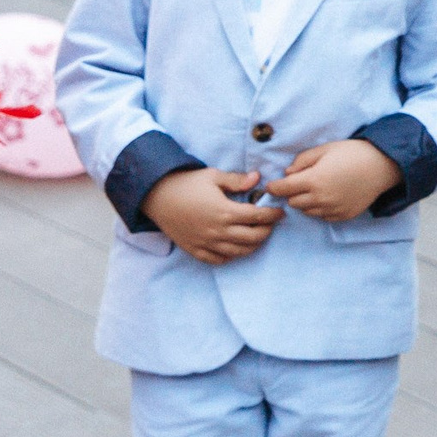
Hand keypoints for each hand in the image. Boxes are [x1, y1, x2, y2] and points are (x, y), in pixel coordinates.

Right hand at [141, 167, 282, 264]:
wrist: (156, 196)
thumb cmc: (186, 183)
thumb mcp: (213, 176)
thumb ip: (237, 180)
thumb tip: (258, 178)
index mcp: (224, 211)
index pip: (258, 217)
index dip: (273, 215)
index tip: (280, 212)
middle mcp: (217, 231)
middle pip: (253, 238)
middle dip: (266, 231)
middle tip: (270, 223)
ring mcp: (206, 243)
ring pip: (239, 251)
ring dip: (252, 244)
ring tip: (257, 235)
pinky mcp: (195, 250)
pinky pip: (218, 260)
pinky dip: (231, 256)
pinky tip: (235, 247)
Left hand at [265, 139, 402, 221]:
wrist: (383, 166)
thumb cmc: (353, 153)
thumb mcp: (325, 149)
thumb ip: (302, 160)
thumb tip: (288, 173)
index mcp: (313, 180)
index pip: (282, 189)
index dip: (274, 186)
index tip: (272, 185)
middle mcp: (320, 199)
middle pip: (292, 203)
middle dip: (292, 193)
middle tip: (300, 183)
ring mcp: (332, 209)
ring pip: (307, 211)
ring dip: (306, 202)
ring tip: (317, 189)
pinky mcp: (343, 216)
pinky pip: (323, 216)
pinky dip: (321, 208)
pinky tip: (330, 196)